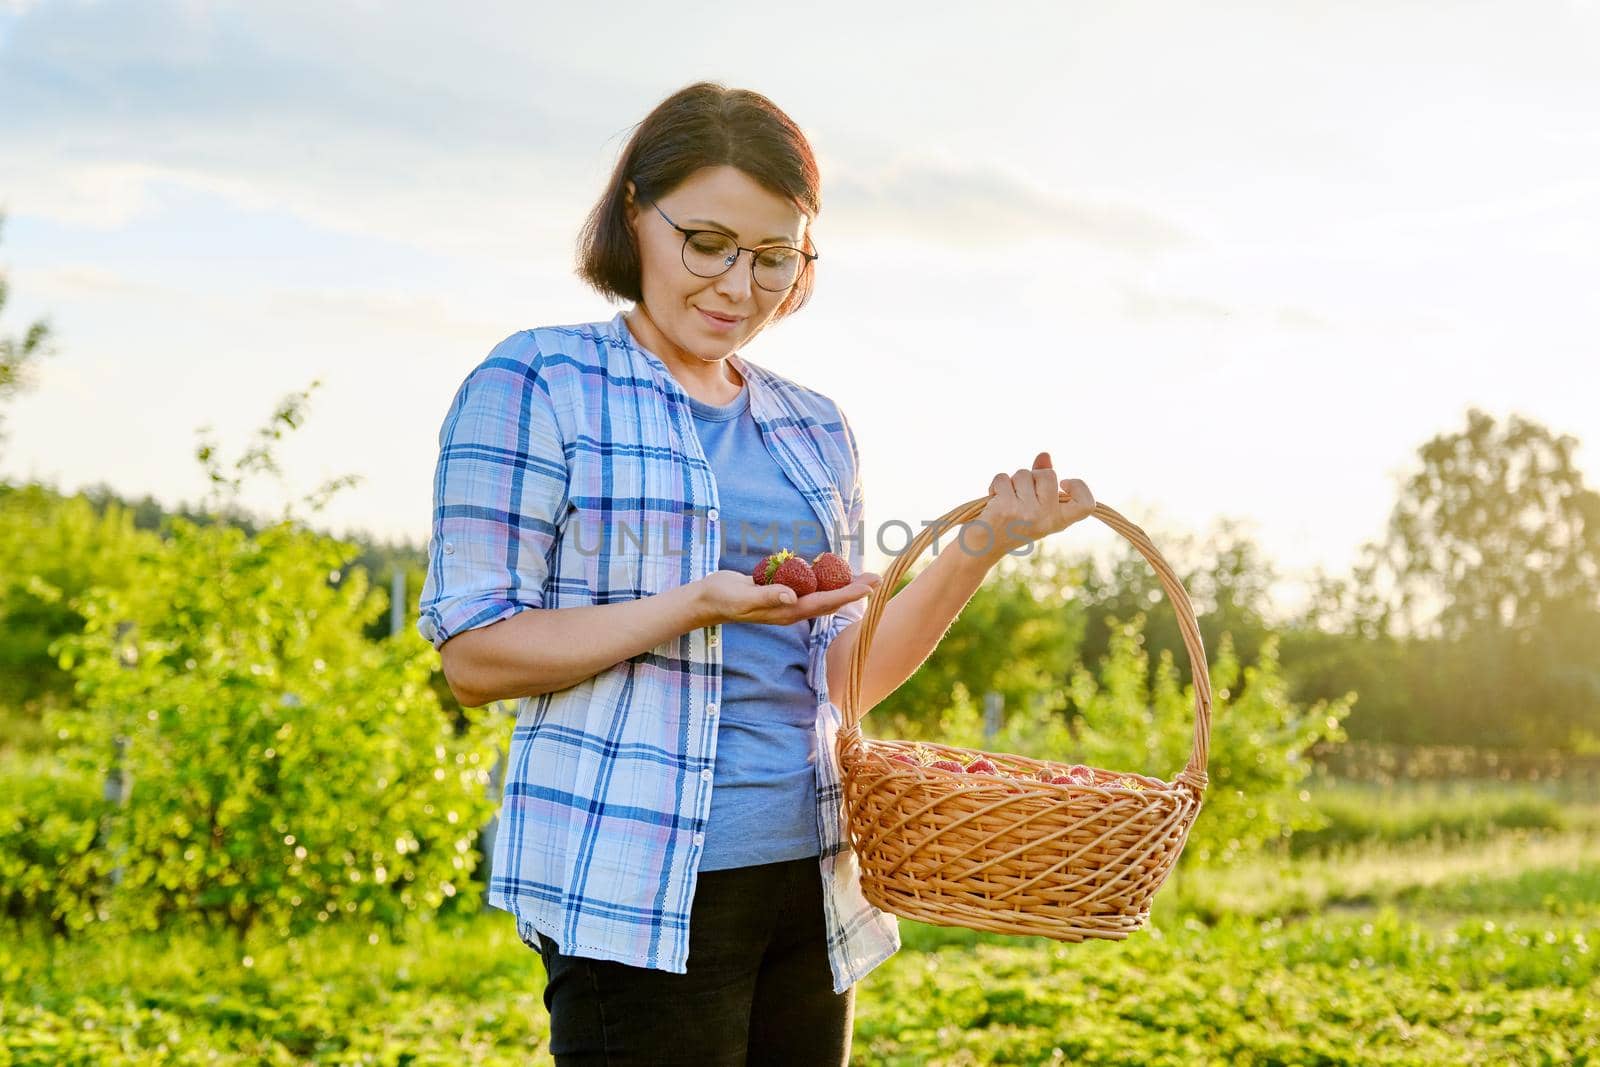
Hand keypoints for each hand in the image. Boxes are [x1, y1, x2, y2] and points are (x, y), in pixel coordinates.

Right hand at [694, 568, 882, 627]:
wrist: (709, 599)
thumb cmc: (725, 599)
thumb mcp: (745, 597)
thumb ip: (768, 596)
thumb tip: (792, 596)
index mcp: (788, 611)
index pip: (826, 602)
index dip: (849, 594)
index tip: (870, 586)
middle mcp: (792, 607)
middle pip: (831, 599)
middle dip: (854, 589)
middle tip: (878, 578)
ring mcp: (787, 600)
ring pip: (822, 592)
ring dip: (842, 584)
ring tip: (862, 575)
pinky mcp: (781, 591)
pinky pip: (808, 585)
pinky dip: (823, 578)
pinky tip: (832, 570)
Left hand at [970, 451, 1094, 560]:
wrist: (982, 549)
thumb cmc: (1008, 525)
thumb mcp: (1032, 506)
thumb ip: (1041, 481)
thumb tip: (1045, 455)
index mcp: (1058, 521)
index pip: (1086, 505)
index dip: (1080, 487)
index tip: (1064, 483)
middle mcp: (1046, 518)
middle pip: (1048, 474)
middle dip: (1031, 476)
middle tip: (1019, 494)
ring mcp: (1027, 513)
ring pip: (1022, 474)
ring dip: (1010, 482)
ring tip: (1005, 501)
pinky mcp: (1006, 508)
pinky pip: (1002, 478)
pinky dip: (995, 485)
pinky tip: (993, 503)